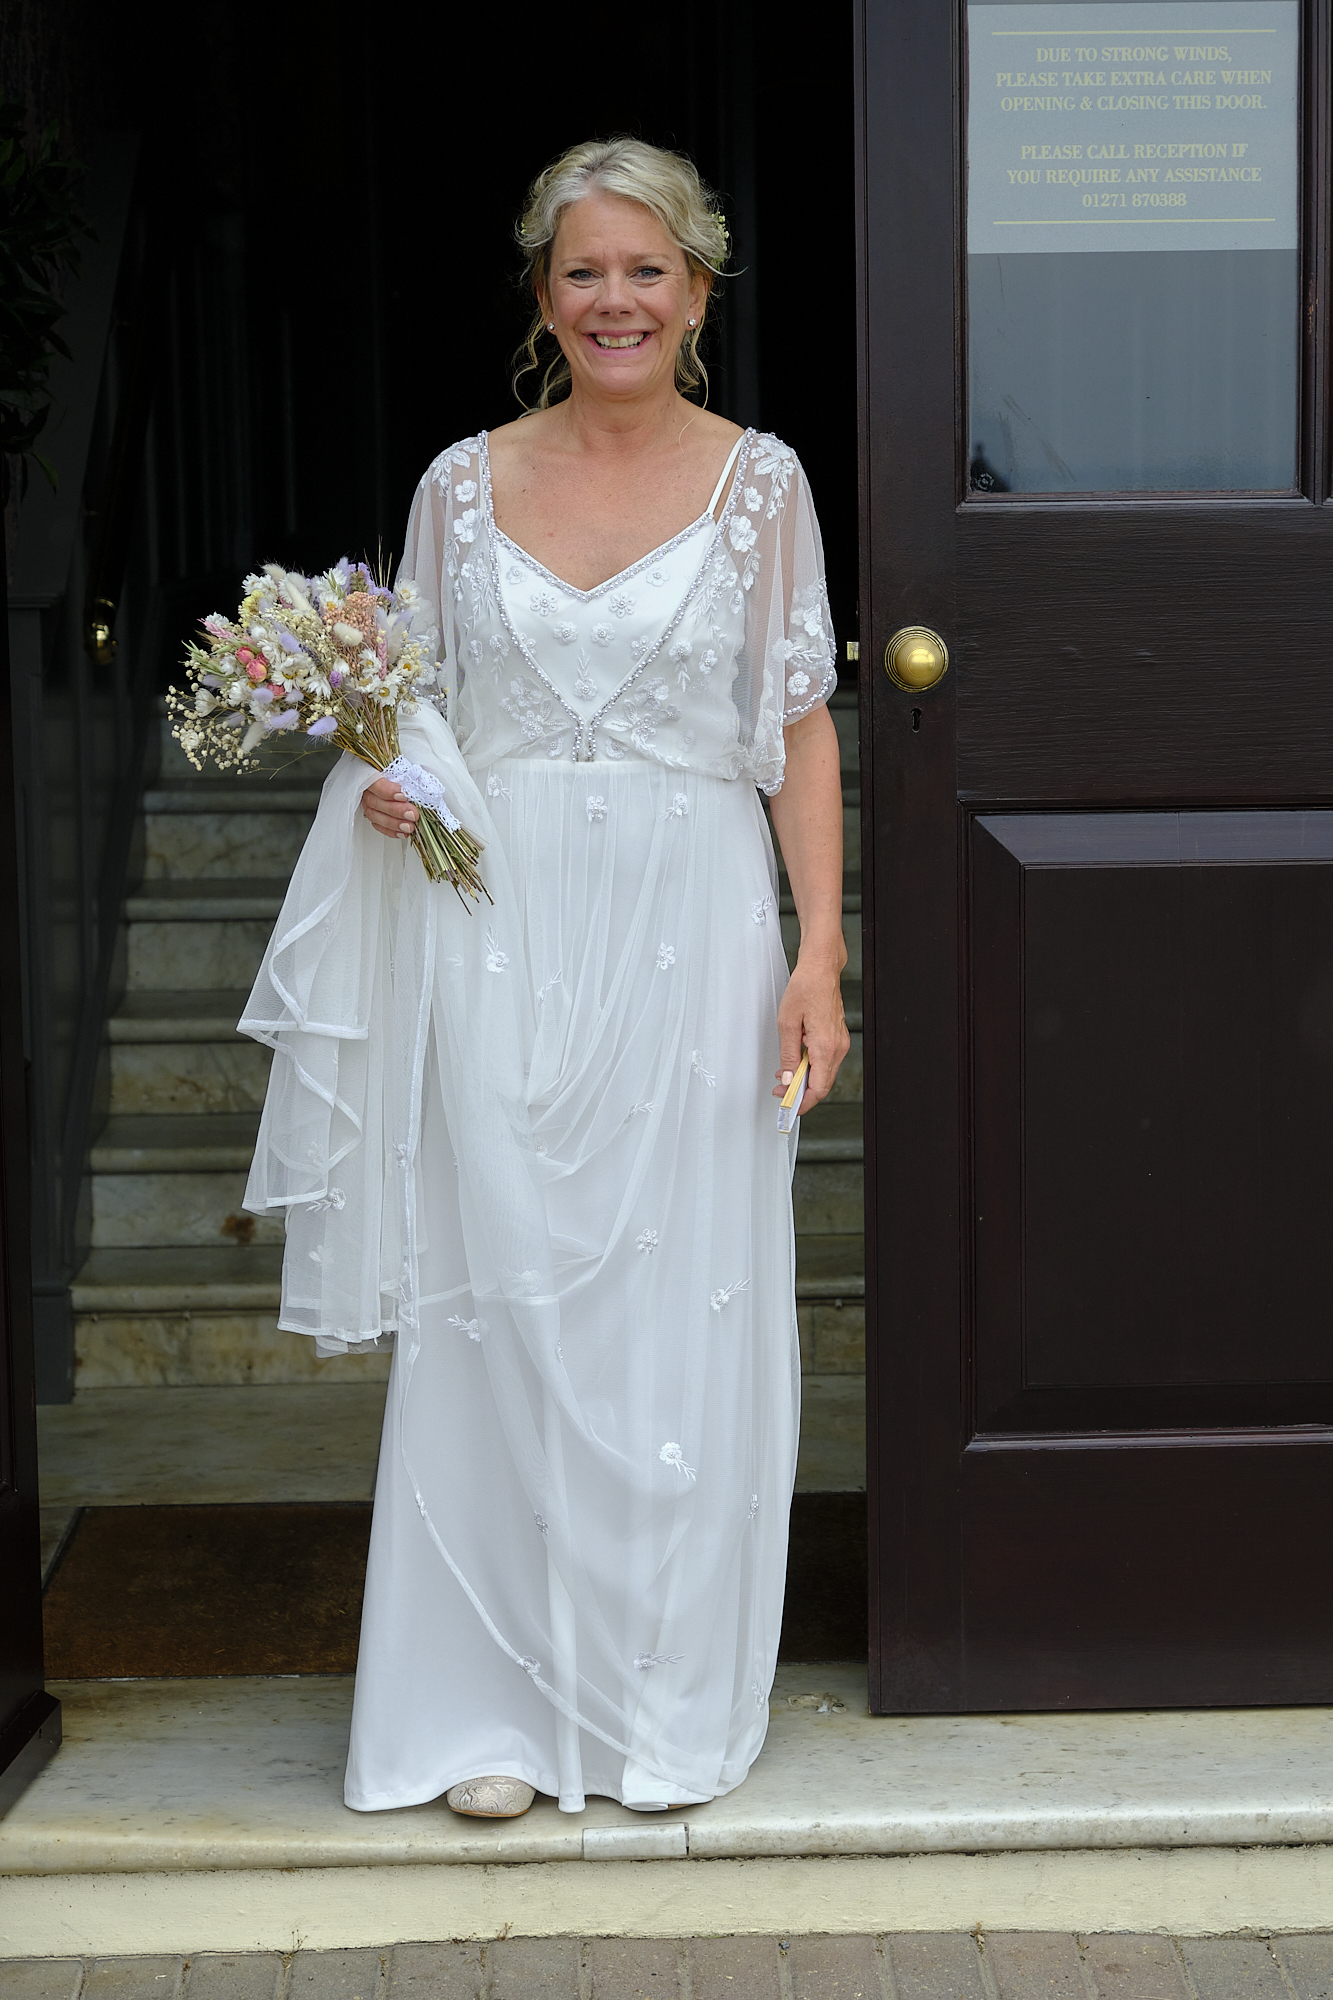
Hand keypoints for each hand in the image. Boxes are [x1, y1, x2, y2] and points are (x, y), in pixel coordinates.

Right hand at [361, 775, 417, 839]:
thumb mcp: (406, 771)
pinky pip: (378, 826)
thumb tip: (425, 786)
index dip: (388, 791)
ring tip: (409, 827)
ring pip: (375, 816)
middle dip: (396, 810)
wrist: (400, 780)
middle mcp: (368, 790)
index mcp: (372, 774)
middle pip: (376, 802)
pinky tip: (402, 833)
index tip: (403, 796)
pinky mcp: (374, 815)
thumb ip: (411, 777)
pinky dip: (390, 831)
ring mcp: (369, 804)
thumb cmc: (403, 776)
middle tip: (412, 814)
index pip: (375, 783)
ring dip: (394, 823)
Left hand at [774, 956, 849, 1114]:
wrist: (820, 969)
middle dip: (801, 1092)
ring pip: (824, 1074)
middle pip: (822, 1085)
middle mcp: (837, 1047)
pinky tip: (797, 1062)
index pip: (817, 1088)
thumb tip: (788, 1078)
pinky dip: (812, 1067)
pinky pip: (826, 1061)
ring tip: (785, 1075)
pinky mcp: (838, 1038)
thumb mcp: (787, 1024)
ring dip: (805, 1079)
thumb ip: (788, 1055)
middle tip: (781, 1092)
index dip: (802, 1102)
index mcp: (825, 1047)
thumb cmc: (806, 988)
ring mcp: (840, 1043)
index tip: (788, 1106)